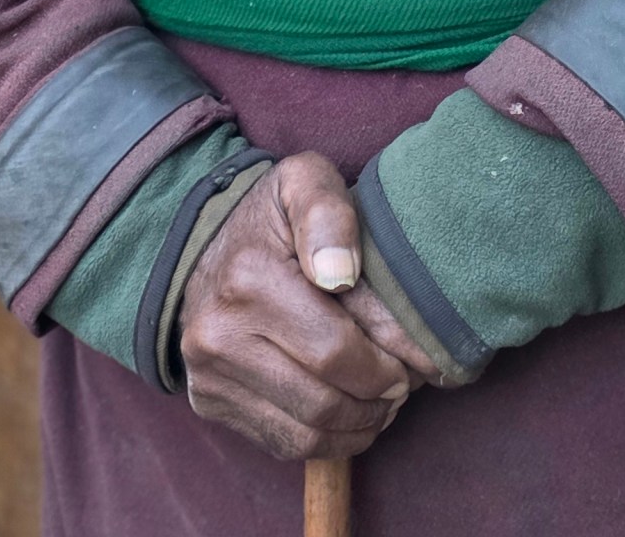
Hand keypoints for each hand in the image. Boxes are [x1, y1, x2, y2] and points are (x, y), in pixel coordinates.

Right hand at [178, 151, 436, 459]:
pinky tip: (354, 415)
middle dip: (380, 398)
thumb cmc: (272, 215)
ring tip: (388, 400)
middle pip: (324, 399)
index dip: (389, 363)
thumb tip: (340, 275)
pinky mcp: (211, 403)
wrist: (204, 242)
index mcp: (249, 280)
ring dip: (360, 425)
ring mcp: (210, 376)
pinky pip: (281, 443)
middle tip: (409, 382)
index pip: (336, 349)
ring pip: (305, 433)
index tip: (420, 360)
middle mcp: (221, 336)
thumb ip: (329, 215)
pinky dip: (328, 440)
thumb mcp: (303, 182)